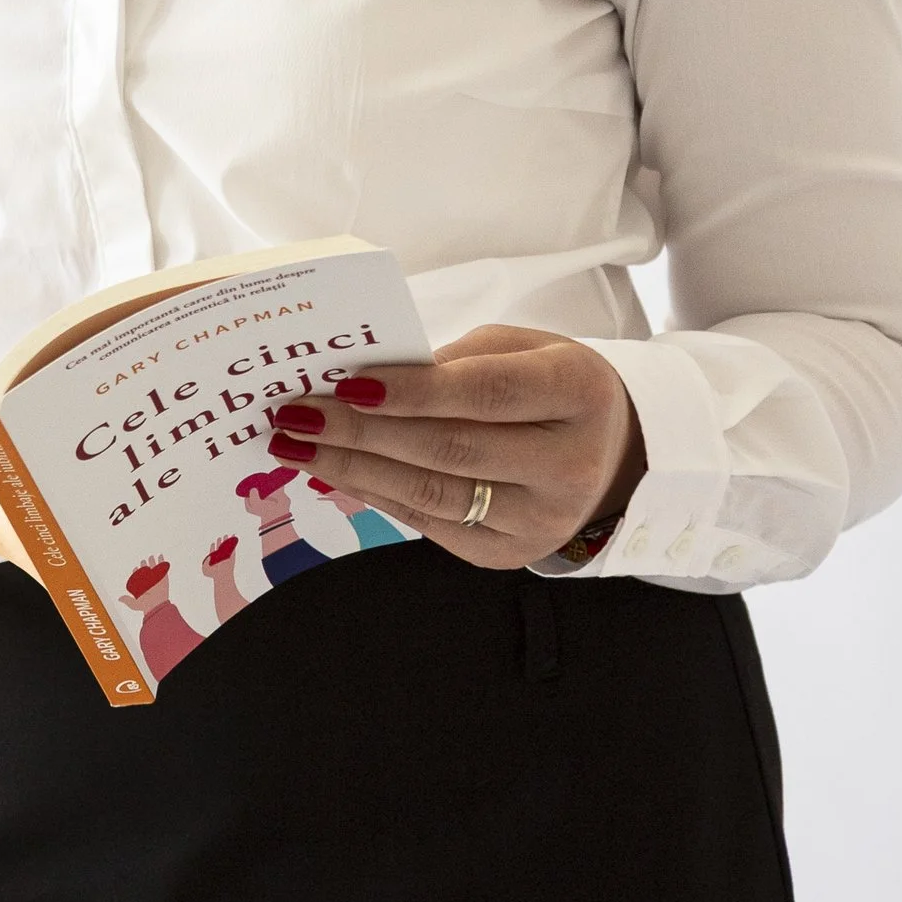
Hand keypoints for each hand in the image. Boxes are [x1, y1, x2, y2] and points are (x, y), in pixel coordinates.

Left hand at [264, 325, 644, 570]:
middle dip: (362, 431)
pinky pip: (426, 521)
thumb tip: (361, 380)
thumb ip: (451, 360)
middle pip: (450, 449)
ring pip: (431, 493)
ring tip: (295, 444)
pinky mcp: (507, 553)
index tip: (346, 383)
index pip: (486, 394)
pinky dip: (373, 493)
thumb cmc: (547, 385)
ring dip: (352, 468)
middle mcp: (568, 465)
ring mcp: (540, 520)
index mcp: (578, 393)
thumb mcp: (518, 349)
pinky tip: (332, 471)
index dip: (413, 390)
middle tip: (297, 413)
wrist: (607, 454)